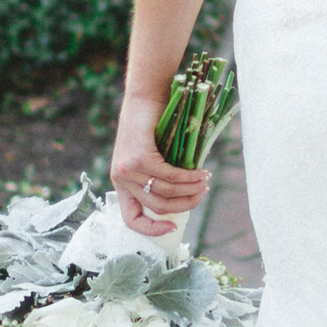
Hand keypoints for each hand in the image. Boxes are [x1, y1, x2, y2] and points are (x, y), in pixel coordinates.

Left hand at [110, 89, 206, 238]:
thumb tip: (184, 198)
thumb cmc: (153, 124)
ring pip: (166, 191)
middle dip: (184, 205)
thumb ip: (160, 177)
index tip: (172, 227)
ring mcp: (127, 169)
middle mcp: (120, 178)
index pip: (131, 219)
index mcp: (121, 183)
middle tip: (201, 194)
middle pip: (157, 206)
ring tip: (205, 182)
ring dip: (190, 190)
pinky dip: (188, 177)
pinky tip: (201, 173)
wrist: (145, 96)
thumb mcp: (152, 156)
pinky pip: (169, 176)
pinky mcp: (139, 157)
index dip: (151, 230)